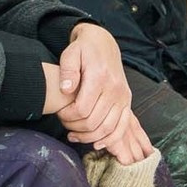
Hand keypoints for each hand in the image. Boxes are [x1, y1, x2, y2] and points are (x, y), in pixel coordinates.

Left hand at [53, 24, 142, 155]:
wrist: (104, 43)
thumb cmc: (84, 49)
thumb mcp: (71, 52)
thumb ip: (67, 71)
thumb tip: (66, 89)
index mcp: (99, 77)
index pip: (82, 109)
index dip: (67, 116)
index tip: (59, 113)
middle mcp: (115, 89)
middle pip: (94, 122)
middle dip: (75, 127)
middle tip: (64, 123)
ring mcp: (123, 97)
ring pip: (107, 129)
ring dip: (89, 137)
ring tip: (74, 135)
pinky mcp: (127, 102)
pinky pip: (121, 128)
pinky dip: (110, 139)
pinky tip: (96, 143)